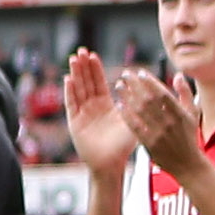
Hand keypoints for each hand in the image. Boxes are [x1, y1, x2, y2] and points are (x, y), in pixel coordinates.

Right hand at [62, 50, 134, 177]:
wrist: (111, 164)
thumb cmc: (123, 146)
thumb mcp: (134, 121)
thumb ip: (137, 105)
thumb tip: (145, 87)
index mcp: (106, 105)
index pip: (99, 82)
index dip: (96, 69)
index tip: (93, 54)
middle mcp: (92, 107)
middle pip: (87, 82)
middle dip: (83, 67)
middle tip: (81, 50)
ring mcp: (82, 114)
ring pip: (78, 89)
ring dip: (75, 74)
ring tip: (73, 59)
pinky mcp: (75, 123)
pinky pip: (72, 104)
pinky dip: (70, 92)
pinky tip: (68, 79)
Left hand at [117, 69, 206, 179]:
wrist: (187, 164)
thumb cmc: (189, 136)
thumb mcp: (193, 114)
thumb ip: (185, 93)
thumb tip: (177, 75)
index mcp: (180, 113)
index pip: (163, 94)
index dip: (151, 82)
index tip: (140, 72)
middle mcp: (169, 123)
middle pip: (149, 100)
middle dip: (136, 85)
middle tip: (126, 74)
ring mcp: (159, 134)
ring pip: (140, 112)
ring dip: (128, 97)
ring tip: (119, 86)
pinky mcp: (149, 144)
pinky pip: (135, 127)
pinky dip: (127, 115)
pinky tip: (119, 105)